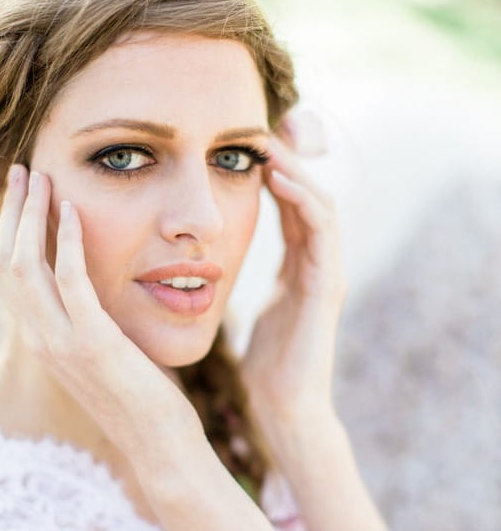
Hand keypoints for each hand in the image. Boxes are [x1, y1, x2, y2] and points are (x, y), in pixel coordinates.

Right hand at [0, 165, 199, 452]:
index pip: (6, 280)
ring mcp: (62, 345)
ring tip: (40, 177)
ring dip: (30, 216)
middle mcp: (41, 343)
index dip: (7, 233)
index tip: (22, 197)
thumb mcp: (105, 358)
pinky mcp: (93, 343)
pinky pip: (69, 280)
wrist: (159, 446)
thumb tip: (95, 295)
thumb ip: (89, 326)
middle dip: (11, 214)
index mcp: (43, 344)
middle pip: (4, 265)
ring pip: (25, 266)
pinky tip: (72, 211)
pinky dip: (65, 240)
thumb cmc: (142, 401)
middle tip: (23, 173)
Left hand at [240, 114, 346, 439]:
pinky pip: (323, 231)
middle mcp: (315, 262)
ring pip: (319, 204)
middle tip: (257, 124)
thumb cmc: (265, 363)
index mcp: (294, 266)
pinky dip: (304, 201)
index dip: (269, 170)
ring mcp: (326, 272)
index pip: (287, 204)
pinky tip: (279, 178)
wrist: (285, 406)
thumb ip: (236, 280)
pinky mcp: (329, 287)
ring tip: (266, 141)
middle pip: (306, 194)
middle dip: (286, 158)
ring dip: (295, 169)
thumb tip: (201, 262)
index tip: (239, 141)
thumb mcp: (247, 308)